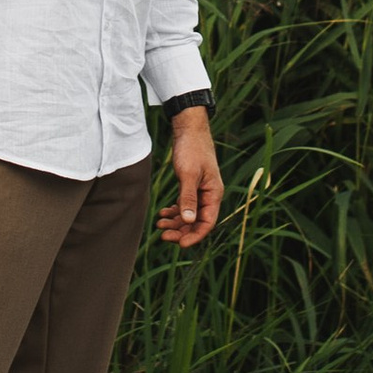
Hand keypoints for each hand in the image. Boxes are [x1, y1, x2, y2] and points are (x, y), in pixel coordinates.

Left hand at [157, 106, 222, 247]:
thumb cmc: (192, 149)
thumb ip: (188, 198)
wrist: (189, 129)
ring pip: (189, 214)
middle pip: (197, 221)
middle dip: (181, 230)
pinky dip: (174, 211)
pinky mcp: (192, 185)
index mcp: (214, 194)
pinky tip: (162, 213)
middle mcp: (209, 195)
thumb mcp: (189, 174)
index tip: (180, 244)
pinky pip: (185, 205)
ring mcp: (201, 191)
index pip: (207, 223)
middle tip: (163, 234)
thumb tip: (188, 220)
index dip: (194, 236)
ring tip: (159, 224)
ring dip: (176, 222)